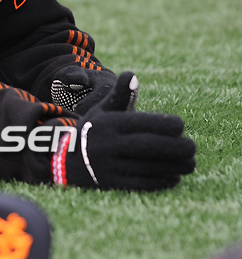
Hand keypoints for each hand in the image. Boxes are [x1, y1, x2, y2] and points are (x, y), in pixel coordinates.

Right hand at [51, 72, 195, 190]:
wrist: (66, 160)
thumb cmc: (95, 130)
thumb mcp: (103, 110)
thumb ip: (121, 94)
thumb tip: (132, 74)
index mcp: (108, 123)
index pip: (142, 123)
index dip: (165, 124)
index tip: (181, 126)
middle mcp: (107, 144)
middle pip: (149, 146)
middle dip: (176, 147)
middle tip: (192, 147)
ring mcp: (109, 166)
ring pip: (148, 167)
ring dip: (174, 166)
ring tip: (189, 163)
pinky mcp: (112, 185)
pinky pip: (141, 184)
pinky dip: (162, 181)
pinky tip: (174, 177)